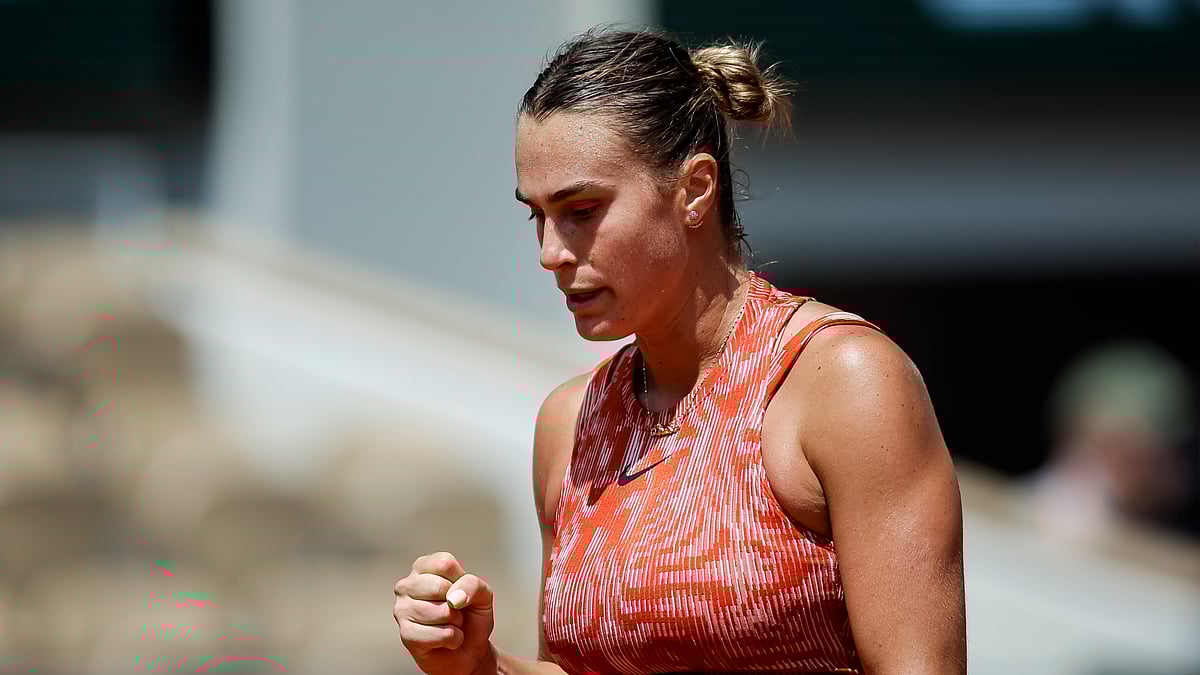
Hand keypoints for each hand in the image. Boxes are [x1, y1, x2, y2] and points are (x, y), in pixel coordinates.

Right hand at [394, 552, 495, 674]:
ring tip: (450, 625)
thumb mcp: (483, 594)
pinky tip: (445, 640)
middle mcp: (407, 585)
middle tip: (455, 611)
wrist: (469, 650)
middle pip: (440, 587)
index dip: (462, 581)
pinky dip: (452, 639)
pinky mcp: (406, 634)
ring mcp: (402, 609)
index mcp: (423, 567)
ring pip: (441, 612)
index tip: (460, 592)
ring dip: (456, 623)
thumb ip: (472, 585)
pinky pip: (439, 634)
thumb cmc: (471, 617)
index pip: (445, 564)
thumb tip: (452, 598)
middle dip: (458, 604)